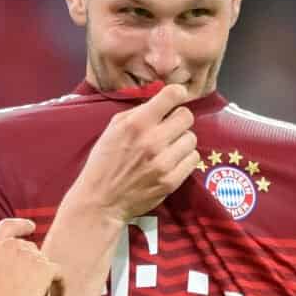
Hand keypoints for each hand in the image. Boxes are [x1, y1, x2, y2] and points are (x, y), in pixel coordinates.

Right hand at [0, 217, 65, 295]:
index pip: (8, 227)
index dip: (21, 226)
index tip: (31, 227)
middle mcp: (10, 246)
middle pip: (28, 248)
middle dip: (29, 265)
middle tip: (26, 284)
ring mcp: (29, 256)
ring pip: (42, 263)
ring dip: (40, 278)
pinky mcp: (45, 269)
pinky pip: (58, 275)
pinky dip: (59, 285)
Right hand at [68, 81, 200, 219]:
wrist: (102, 201)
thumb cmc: (104, 162)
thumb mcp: (113, 129)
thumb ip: (137, 112)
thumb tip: (160, 102)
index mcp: (137, 123)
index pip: (172, 95)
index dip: (177, 94)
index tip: (175, 98)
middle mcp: (153, 140)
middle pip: (187, 116)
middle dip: (179, 119)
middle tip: (170, 127)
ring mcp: (164, 163)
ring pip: (191, 138)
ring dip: (181, 141)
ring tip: (169, 148)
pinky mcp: (171, 181)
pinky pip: (193, 159)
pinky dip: (184, 159)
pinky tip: (172, 161)